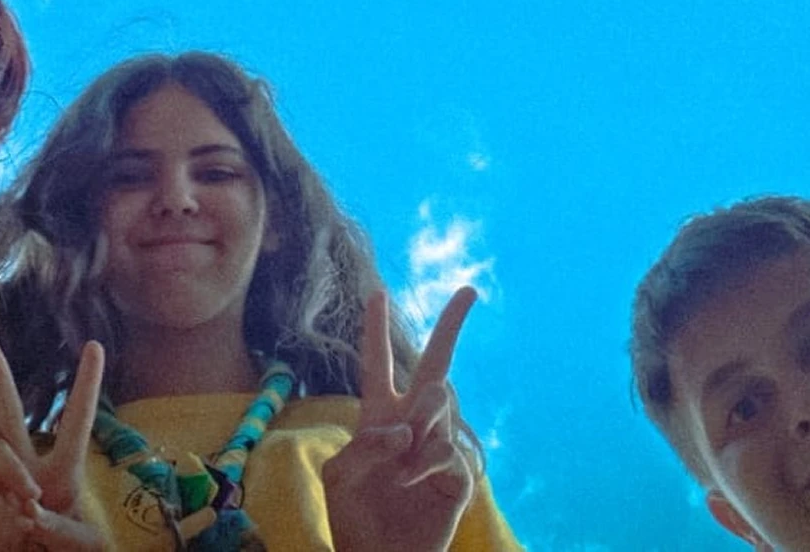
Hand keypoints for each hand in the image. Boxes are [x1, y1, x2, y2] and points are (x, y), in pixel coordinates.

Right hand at [0, 334, 105, 551]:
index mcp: (63, 470)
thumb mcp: (80, 542)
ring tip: (29, 507)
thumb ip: (60, 529)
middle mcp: (27, 467)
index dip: (86, 384)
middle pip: (5, 411)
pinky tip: (12, 529)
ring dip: (9, 470)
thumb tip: (28, 511)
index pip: (76, 421)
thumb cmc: (61, 549)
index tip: (95, 345)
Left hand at [323, 287, 476, 551]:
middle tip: (469, 290)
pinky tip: (407, 481)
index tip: (378, 293)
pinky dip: (421, 463)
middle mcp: (412, 422)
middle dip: (452, 324)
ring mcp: (437, 444)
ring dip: (415, 428)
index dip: (375, 329)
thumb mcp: (340, 477)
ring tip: (397, 465)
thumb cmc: (354, 519)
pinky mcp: (456, 474)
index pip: (378, 363)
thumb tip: (404, 430)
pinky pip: (445, 449)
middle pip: (435, 362)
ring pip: (438, 401)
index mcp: (378, 415)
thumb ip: (365, 445)